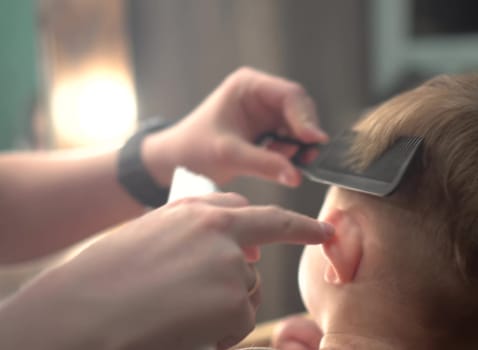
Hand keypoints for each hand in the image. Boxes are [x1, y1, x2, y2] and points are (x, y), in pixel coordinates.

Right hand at [0, 193, 332, 349]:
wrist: (78, 315)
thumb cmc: (105, 280)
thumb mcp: (152, 237)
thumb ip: (201, 232)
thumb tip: (252, 249)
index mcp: (199, 213)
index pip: (261, 213)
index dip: (295, 223)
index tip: (321, 229)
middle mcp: (222, 232)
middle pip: (257, 255)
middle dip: (270, 257)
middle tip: (308, 243)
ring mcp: (232, 266)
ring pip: (245, 294)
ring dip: (221, 308)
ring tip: (174, 312)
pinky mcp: (234, 301)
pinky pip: (236, 323)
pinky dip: (216, 332)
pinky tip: (181, 328)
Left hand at [144, 67, 327, 186]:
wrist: (176, 163)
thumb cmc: (194, 150)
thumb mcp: (228, 156)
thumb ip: (264, 164)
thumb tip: (296, 176)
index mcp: (249, 85)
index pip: (290, 95)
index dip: (305, 117)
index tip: (313, 140)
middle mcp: (261, 95)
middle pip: (300, 110)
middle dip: (304, 136)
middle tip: (307, 160)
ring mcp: (267, 114)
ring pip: (299, 128)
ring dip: (298, 148)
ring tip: (285, 164)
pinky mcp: (269, 132)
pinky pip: (292, 142)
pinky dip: (291, 156)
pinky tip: (278, 165)